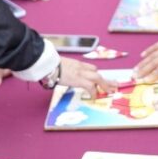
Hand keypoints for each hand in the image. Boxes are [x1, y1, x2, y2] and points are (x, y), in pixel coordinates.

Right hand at [0, 58, 114, 95]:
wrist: (43, 61)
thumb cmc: (45, 62)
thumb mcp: (52, 65)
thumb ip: (54, 68)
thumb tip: (46, 70)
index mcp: (74, 64)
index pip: (89, 68)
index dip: (95, 74)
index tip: (100, 79)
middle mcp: (79, 67)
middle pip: (96, 73)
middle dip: (106, 80)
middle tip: (114, 85)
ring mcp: (79, 72)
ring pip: (97, 78)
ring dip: (105, 85)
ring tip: (112, 91)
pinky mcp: (78, 79)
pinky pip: (90, 87)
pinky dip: (94, 92)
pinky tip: (95, 97)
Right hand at [135, 32, 157, 81]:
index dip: (152, 75)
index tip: (144, 81)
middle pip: (154, 62)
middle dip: (144, 70)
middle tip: (135, 76)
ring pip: (152, 55)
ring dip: (143, 62)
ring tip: (136, 68)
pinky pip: (156, 46)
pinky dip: (149, 50)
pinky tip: (142, 55)